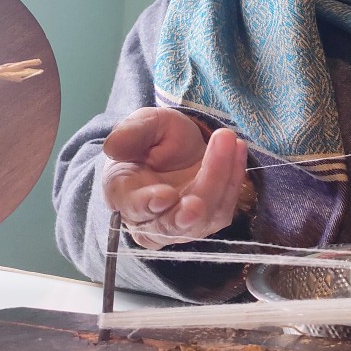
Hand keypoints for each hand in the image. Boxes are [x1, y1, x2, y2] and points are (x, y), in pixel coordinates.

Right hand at [101, 107, 248, 248]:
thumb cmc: (155, 139)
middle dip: (188, 211)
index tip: (165, 195)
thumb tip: (112, 148)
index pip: (133, 207)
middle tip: (198, 202)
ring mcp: (181, 225)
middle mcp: (150, 219)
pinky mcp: (208, 221)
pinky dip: (234, 176)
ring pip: (204, 216)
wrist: (180, 148)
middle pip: (171, 222)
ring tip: (230, 143)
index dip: (147, 203)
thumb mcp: (144, 125)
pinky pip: (225, 206)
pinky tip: (237, 147)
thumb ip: (130, 134)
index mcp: (123, 194)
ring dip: (220, 179)